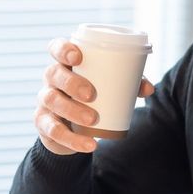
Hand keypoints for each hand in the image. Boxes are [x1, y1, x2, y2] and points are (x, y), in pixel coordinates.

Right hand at [36, 38, 154, 155]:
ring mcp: (45, 101)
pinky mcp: (43, 124)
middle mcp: (51, 79)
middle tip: (91, 94)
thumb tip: (149, 89)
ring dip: (72, 110)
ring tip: (93, 119)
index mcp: (65, 63)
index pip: (56, 48)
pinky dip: (72, 139)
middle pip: (52, 73)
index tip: (78, 57)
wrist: (74, 128)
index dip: (63, 49)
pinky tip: (89, 144)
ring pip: (51, 101)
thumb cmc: (93, 96)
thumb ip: (129, 84)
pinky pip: (52, 131)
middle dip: (71, 82)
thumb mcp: (108, 87)